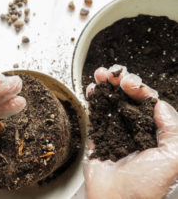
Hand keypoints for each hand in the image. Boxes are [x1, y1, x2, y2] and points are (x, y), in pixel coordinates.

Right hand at [85, 65, 177, 198]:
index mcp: (155, 133)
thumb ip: (173, 129)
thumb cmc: (145, 186)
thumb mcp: (172, 158)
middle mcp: (135, 129)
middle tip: (114, 76)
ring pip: (112, 101)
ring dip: (106, 86)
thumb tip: (160, 105)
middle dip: (121, 82)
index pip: (149, 102)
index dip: (140, 89)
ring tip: (100, 75)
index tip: (131, 84)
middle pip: (129, 97)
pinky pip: (95, 113)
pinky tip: (91, 89)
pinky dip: (93, 99)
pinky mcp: (98, 135)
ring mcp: (115, 131)